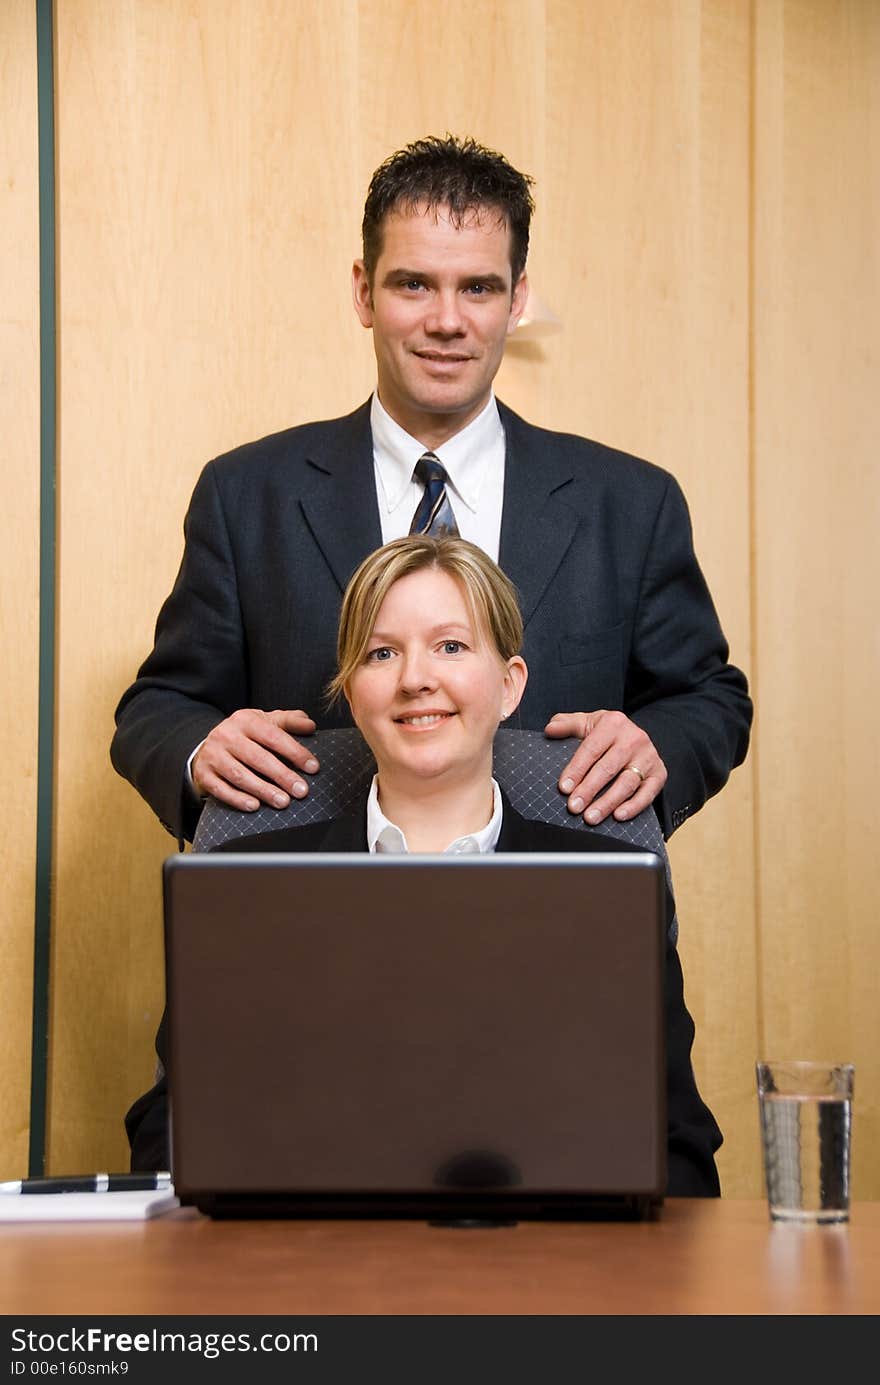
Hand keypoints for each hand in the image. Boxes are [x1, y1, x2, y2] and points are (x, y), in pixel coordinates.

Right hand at [192, 709, 319, 811]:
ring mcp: (213, 756)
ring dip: (263, 790)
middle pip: (257, 757)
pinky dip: (238, 799)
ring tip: (283, 802)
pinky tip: (255, 806)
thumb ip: (289, 721)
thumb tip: (310, 725)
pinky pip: (221, 789)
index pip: (273, 736)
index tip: (313, 768)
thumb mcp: (265, 722)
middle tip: (301, 791)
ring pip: (239, 775)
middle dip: (282, 775)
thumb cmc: (246, 736)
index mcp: (245, 720)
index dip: (295, 752)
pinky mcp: (203, 774)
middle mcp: (226, 735)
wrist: (209, 746)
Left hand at [544, 710, 666, 824]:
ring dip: (607, 803)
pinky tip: (618, 816)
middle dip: (589, 790)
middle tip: (573, 807)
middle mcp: (634, 738)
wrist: (636, 737)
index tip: (564, 788)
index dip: (576, 770)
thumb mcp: (586, 723)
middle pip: (608, 768)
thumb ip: (566, 724)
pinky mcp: (660, 774)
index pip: (591, 749)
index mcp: (613, 723)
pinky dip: (634, 807)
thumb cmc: (606, 733)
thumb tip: (550, 729)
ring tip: (590, 817)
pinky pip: (648, 793)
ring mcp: (649, 757)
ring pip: (627, 783)